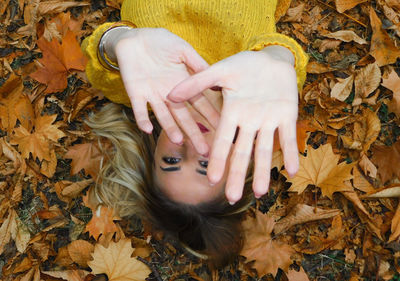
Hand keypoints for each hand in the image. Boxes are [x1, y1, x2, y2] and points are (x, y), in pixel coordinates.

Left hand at [109, 28, 218, 154]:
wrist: (134, 38)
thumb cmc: (160, 42)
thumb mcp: (182, 49)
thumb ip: (196, 62)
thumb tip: (213, 74)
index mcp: (182, 84)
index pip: (199, 103)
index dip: (209, 116)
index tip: (221, 129)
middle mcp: (169, 94)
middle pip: (183, 116)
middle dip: (193, 132)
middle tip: (203, 150)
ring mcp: (152, 95)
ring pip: (163, 116)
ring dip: (170, 128)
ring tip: (178, 141)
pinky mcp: (135, 92)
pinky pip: (139, 108)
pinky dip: (142, 118)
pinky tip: (148, 129)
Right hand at [168, 47, 298, 202]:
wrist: (271, 58)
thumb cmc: (243, 65)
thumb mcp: (219, 71)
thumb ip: (197, 83)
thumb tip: (170, 95)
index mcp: (232, 113)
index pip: (222, 141)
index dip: (217, 160)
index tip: (212, 180)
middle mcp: (249, 122)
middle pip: (242, 153)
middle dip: (237, 175)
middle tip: (233, 198)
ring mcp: (268, 120)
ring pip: (264, 149)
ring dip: (263, 171)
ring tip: (261, 193)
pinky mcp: (288, 115)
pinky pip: (288, 136)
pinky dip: (289, 152)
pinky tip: (291, 170)